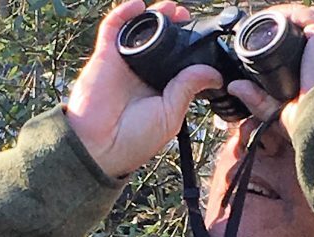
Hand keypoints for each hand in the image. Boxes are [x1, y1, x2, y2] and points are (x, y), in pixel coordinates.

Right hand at [66, 0, 221, 177]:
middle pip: (160, 42)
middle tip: (187, 17)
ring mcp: (123, 64)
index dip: (189, 48)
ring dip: (154, 16)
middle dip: (174, 27)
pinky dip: (124, 13)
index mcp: (160, 89)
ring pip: (139, 32)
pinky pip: (112, 29)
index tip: (204, 37)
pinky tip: (138, 6)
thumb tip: (213, 73)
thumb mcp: (171, 115)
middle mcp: (142, 74)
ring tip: (171, 7)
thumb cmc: (133, 140)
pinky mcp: (105, 57)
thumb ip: (188, 88)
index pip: (177, 62)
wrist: (100, 146)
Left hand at [227, 5, 313, 135]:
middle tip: (259, 38)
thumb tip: (236, 88)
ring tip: (258, 26)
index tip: (267, 53)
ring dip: (280, 21)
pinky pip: (301, 14)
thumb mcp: (281, 111)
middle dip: (282, 33)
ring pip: (303, 21)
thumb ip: (259, 100)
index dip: (289, 49)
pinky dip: (282, 14)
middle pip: (307, 33)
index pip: (312, 51)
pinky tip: (265, 20)